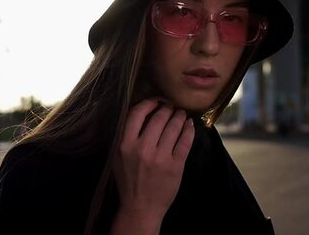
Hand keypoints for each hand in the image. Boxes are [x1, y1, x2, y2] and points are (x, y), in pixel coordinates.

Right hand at [112, 98, 194, 227]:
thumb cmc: (129, 180)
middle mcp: (142, 148)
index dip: (148, 103)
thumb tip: (142, 113)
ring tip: (181, 114)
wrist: (140, 207)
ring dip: (179, 117)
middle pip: (158, 118)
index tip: (155, 101)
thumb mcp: (118, 156)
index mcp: (124, 144)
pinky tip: (189, 126)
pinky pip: (185, 142)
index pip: (137, 114)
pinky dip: (188, 131)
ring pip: (173, 127)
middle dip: (167, 108)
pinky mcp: (175, 166)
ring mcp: (160, 157)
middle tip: (171, 106)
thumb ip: (126, 136)